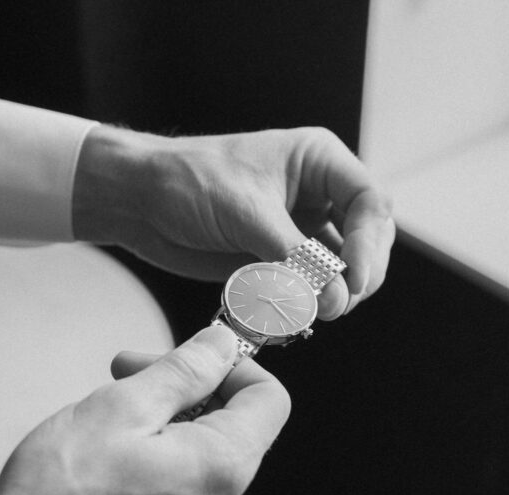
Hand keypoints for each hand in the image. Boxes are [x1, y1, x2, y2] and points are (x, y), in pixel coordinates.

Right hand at [0, 326, 289, 494]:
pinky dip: (155, 465)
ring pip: (201, 459)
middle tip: (120, 372)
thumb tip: (224, 344)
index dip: (232, 364)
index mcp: (222, 468)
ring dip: (164, 426)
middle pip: (232, 427)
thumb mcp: (121, 406)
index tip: (184, 352)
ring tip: (105, 420)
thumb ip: (184, 370)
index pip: (269, 399)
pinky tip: (104, 464)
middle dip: (184, 390)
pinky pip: (180, 493)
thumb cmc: (61, 490)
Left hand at [73, 125, 394, 319]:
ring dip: (332, 295)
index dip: (369, 243)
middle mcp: (316, 196)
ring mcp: (298, 231)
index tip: (353, 278)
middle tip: (336, 305)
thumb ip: (293, 256)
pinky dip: (303, 306)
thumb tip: (334, 297)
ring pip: (341, 270)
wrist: (137, 201)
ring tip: (310, 312)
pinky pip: (306, 289)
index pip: (370, 202)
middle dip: (357, 275)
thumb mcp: (245, 212)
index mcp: (317, 162)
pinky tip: (291, 317)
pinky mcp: (276, 262)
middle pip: (366, 240)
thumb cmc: (186, 181)